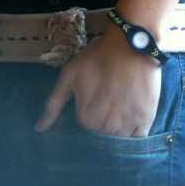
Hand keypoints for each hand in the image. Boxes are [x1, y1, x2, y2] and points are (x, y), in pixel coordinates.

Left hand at [34, 26, 161, 136]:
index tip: (91, 103)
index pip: (83, 130)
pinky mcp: (146, 120)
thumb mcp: (70, 75)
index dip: (86, 117)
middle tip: (106, 104)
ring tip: (118, 111)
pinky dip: (133, 136)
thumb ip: (53, 104)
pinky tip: (131, 121)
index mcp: (86, 119)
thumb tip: (38, 129)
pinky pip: (137, 140)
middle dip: (101, 125)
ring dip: (116, 131)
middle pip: (101, 136)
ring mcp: (128, 126)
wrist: (132, 44)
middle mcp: (106, 128)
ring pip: (119, 140)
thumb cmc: (98, 57)